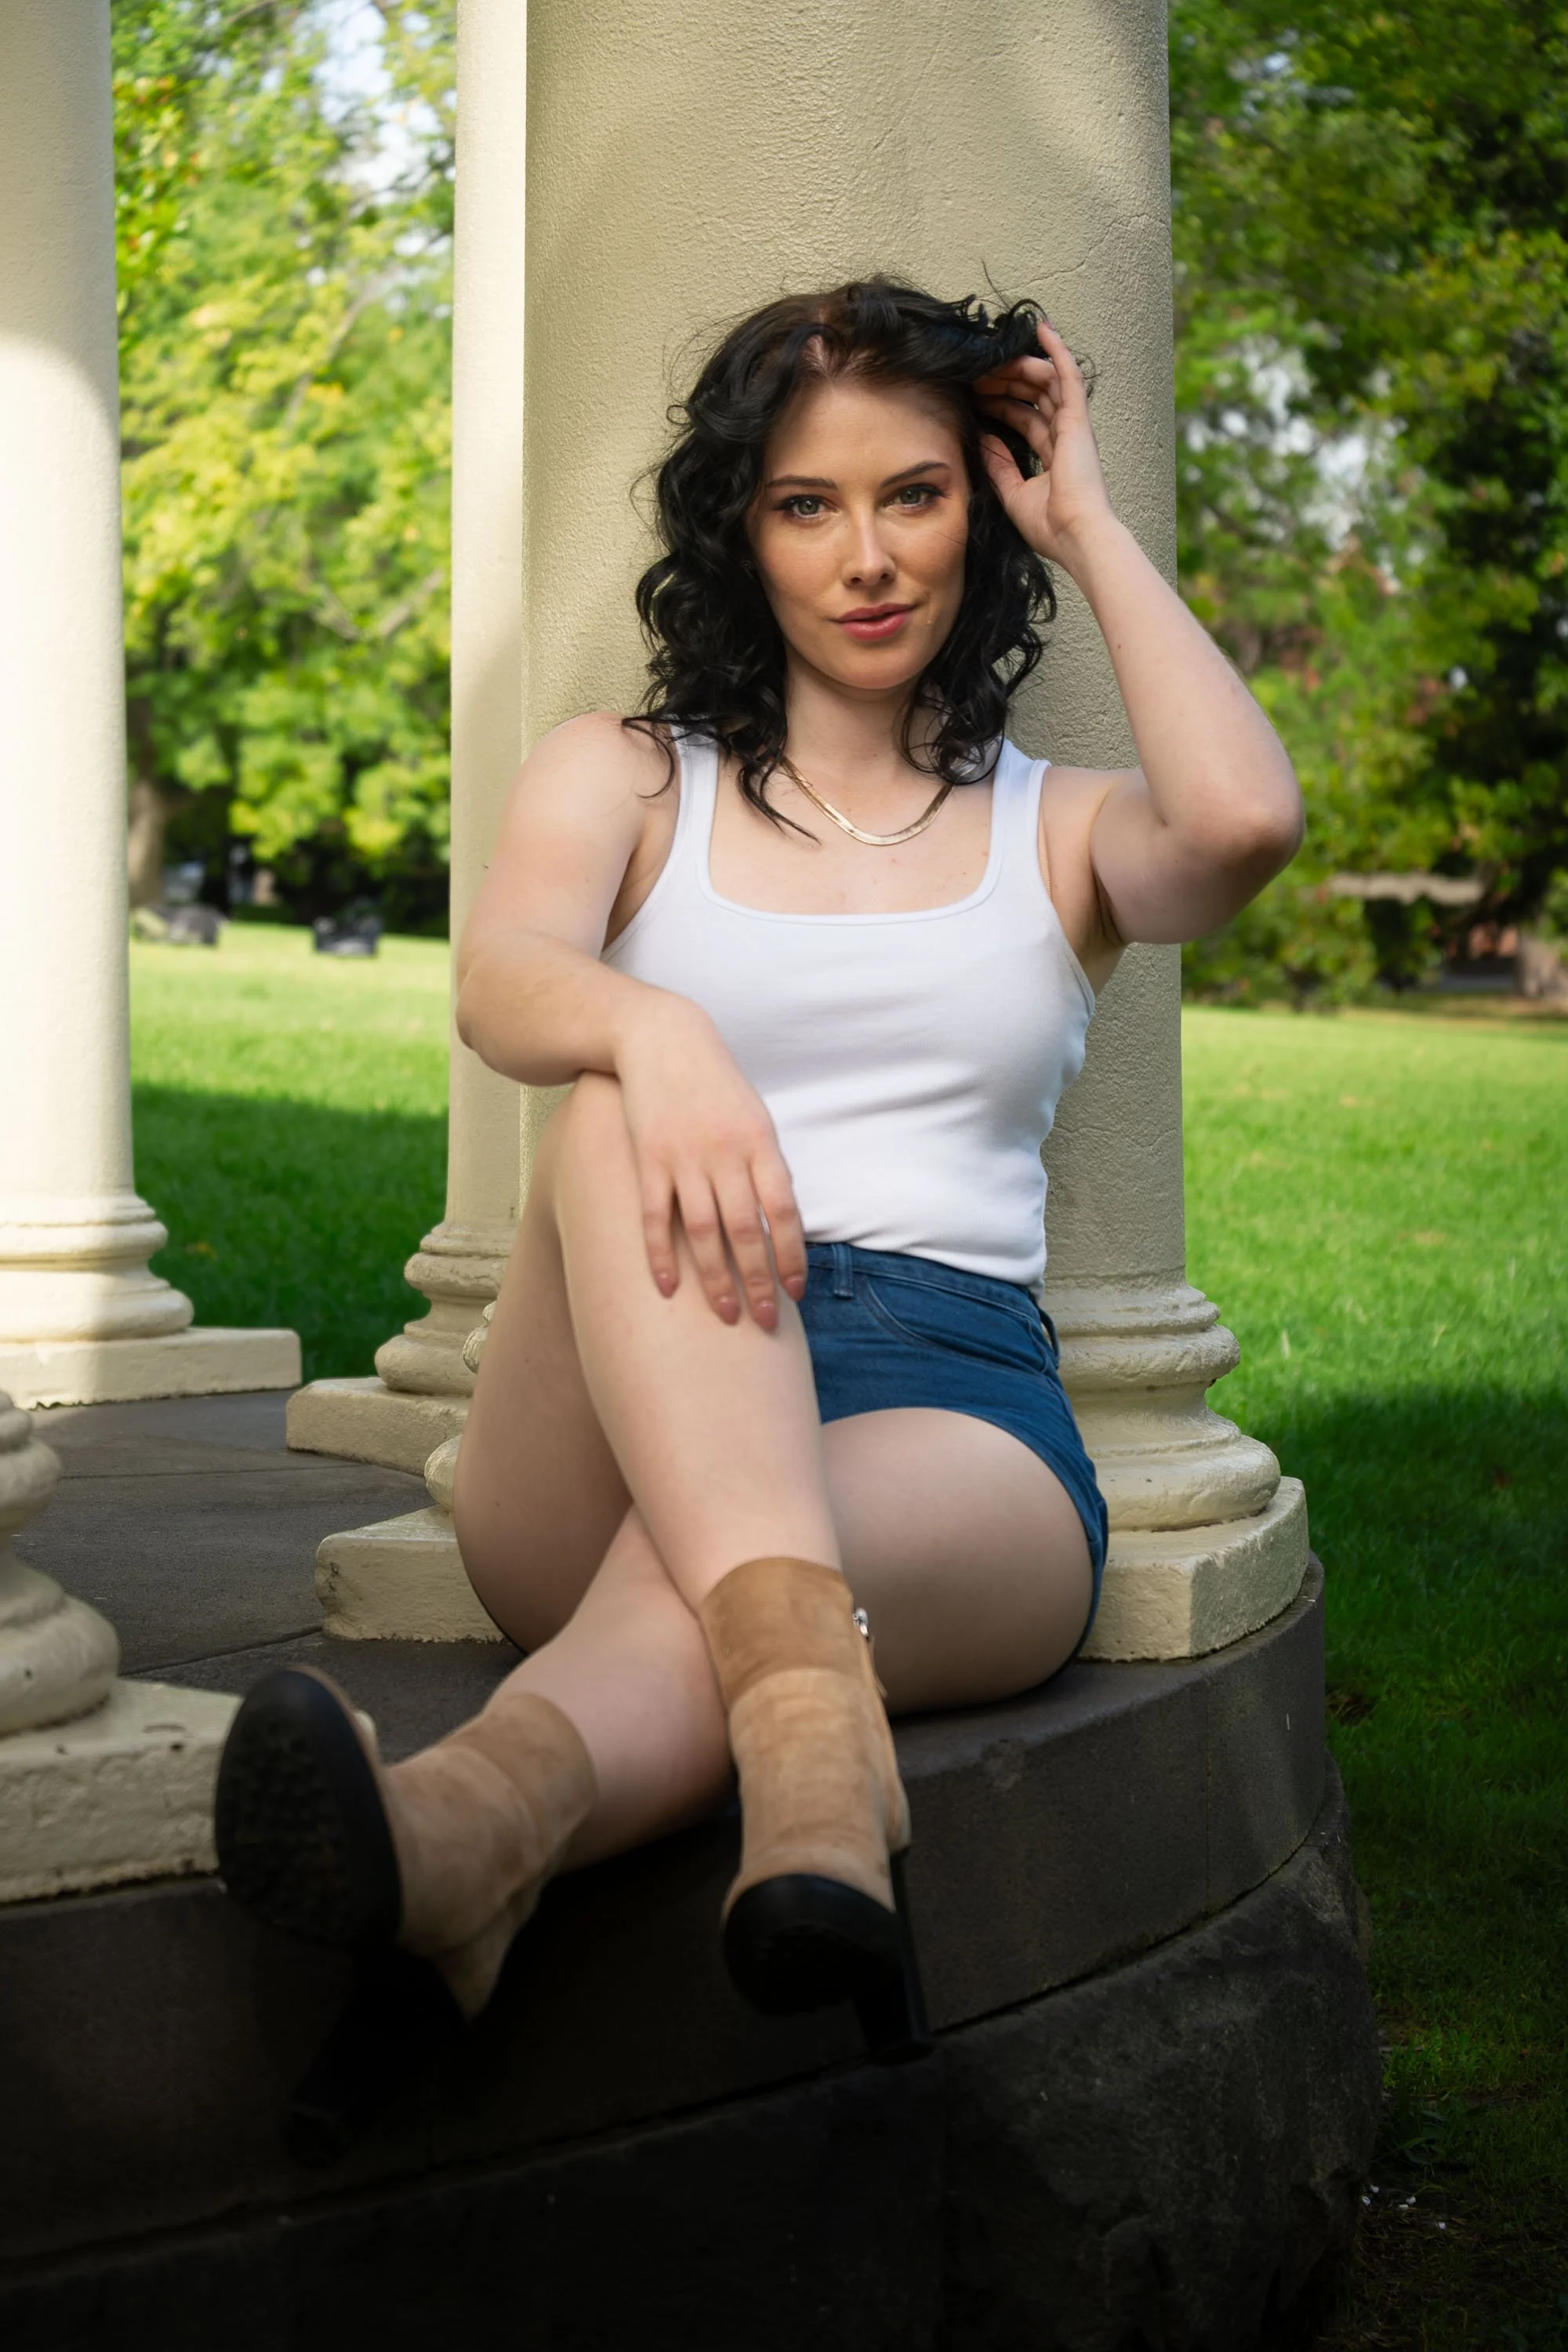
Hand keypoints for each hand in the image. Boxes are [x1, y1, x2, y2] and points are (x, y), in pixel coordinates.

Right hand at [614, 995, 806, 1329]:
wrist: (662, 1040)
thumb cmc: (715, 1085)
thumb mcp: (754, 1117)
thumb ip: (766, 1167)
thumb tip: (781, 1221)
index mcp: (760, 1143)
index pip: (783, 1211)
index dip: (792, 1257)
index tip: (796, 1295)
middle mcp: (725, 1153)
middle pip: (746, 1230)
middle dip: (759, 1281)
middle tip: (765, 1323)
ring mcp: (684, 1158)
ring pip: (704, 1231)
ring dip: (716, 1279)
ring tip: (727, 1316)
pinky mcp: (648, 1160)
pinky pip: (656, 1218)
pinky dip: (662, 1256)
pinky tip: (669, 1289)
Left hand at [973, 319, 1114, 571]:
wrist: (1076, 535)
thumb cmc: (1050, 526)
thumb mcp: (1013, 493)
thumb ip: (999, 465)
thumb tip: (984, 438)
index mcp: (1054, 456)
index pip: (1026, 419)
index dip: (1002, 404)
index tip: (976, 397)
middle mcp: (1066, 437)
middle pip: (1034, 396)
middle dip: (1006, 383)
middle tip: (978, 375)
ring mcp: (1074, 426)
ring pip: (1047, 382)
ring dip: (1020, 367)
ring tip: (995, 359)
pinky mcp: (1078, 419)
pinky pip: (1068, 375)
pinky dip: (1056, 351)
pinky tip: (1042, 328)